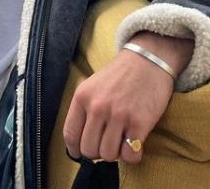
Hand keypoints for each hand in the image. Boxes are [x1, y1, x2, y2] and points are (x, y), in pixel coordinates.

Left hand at [63, 48, 173, 163]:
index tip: (79, 153)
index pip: (70, 133)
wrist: (146, 61)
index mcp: (82, 97)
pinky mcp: (139, 123)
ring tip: (120, 141)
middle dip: (96, 152)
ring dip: (115, 153)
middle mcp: (97, 107)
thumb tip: (78, 140)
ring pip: (108, 155)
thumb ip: (84, 109)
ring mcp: (118, 115)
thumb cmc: (118, 76)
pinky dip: (132, 155)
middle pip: (89, 149)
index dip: (74, 149)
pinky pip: (130, 156)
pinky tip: (134, 143)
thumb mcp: (92, 86)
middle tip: (105, 144)